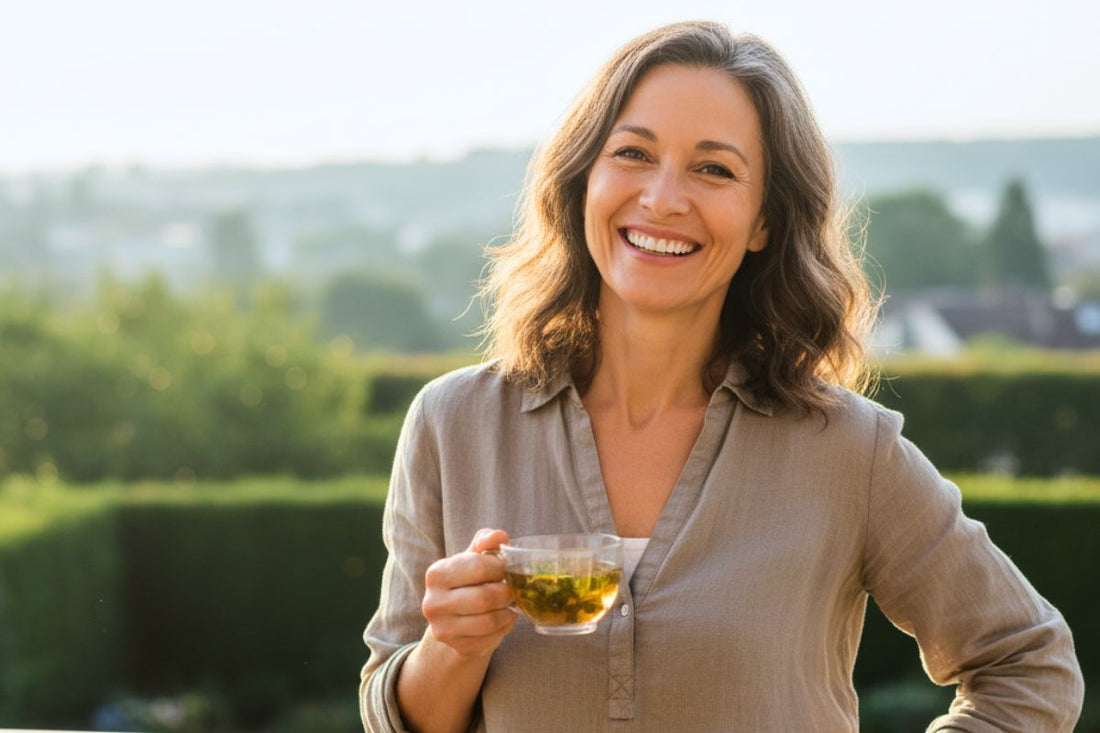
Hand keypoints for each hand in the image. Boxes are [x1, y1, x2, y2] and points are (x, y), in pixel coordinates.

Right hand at [421, 528, 517, 658]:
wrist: (456, 618)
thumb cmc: (468, 580)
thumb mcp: (474, 557)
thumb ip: (486, 542)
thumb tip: (500, 536)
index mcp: (436, 574)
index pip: (478, 566)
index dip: (501, 567)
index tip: (507, 568)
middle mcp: (433, 602)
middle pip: (484, 597)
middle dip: (507, 592)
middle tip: (514, 589)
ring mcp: (442, 628)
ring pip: (489, 621)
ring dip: (508, 612)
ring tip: (510, 604)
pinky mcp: (456, 646)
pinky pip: (490, 638)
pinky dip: (504, 627)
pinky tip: (504, 618)